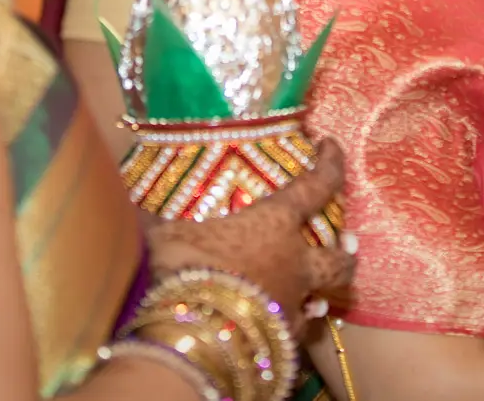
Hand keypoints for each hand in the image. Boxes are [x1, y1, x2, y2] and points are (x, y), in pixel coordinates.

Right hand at [142, 138, 355, 328]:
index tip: (331, 145)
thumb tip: (136, 201)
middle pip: (339, 254)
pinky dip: (296, 324)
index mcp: (274, 223)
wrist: (196, 330)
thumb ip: (162, 219)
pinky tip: (285, 325)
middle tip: (348, 242)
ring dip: (326, 291)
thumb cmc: (185, 266)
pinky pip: (300, 328)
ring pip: (327, 296)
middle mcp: (295, 260)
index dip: (330, 163)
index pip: (316, 185)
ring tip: (323, 293)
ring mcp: (294, 301)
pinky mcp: (284, 337)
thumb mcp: (168, 233)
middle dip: (346, 247)